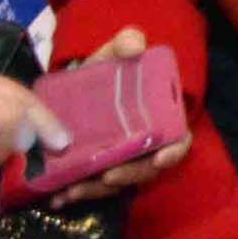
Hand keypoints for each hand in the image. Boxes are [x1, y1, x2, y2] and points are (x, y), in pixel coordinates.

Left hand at [43, 28, 191, 206]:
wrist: (70, 89)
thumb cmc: (102, 71)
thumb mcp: (113, 52)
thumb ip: (126, 42)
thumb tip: (136, 48)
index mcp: (159, 116)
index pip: (178, 138)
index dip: (174, 151)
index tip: (160, 159)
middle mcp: (144, 142)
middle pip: (147, 168)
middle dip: (130, 175)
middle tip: (107, 177)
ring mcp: (120, 159)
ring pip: (119, 183)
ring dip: (98, 191)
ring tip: (73, 191)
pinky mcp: (96, 170)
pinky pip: (93, 188)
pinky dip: (78, 193)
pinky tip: (59, 197)